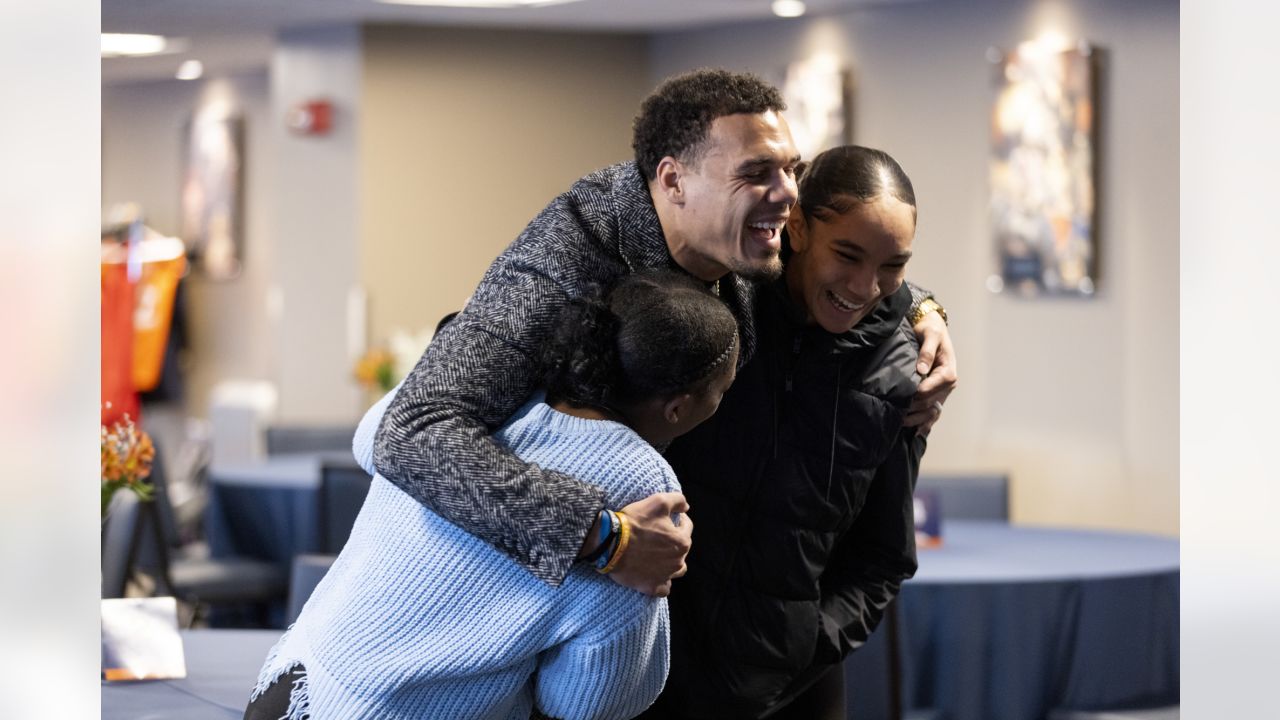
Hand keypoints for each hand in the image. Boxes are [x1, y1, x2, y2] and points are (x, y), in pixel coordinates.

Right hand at [607, 492, 692, 596]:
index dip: (678, 519)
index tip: (666, 517)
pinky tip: (655, 573)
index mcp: (681, 542)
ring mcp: (664, 576)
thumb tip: (686, 507)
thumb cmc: (634, 522)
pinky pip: (664, 588)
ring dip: (671, 562)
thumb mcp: (658, 502)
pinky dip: (661, 581)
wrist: (610, 543)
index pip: (687, 527)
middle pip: (682, 549)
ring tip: (659, 554)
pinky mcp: (651, 587)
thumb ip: (678, 500)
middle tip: (658, 534)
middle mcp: (677, 561)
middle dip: (674, 540)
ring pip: (677, 570)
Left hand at [905, 309, 956, 432]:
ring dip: (917, 419)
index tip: (901, 396)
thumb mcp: (930, 334)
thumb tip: (922, 369)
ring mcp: (941, 390)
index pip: (931, 389)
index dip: (916, 394)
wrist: (930, 326)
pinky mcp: (935, 393)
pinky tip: (917, 433)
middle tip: (893, 413)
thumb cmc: (930, 329)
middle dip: (913, 409)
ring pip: (931, 411)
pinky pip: (932, 411)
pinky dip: (926, 423)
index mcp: (948, 372)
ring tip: (900, 424)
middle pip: (929, 402)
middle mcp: (947, 384)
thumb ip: (927, 351)